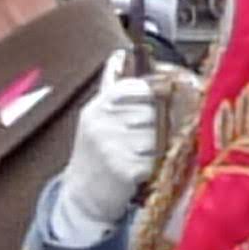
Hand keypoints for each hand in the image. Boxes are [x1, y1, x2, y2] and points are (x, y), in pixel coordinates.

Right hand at [48, 73, 161, 246]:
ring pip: (158, 136)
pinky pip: (157, 159)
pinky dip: (157, 165)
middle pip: (153, 112)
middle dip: (163, 122)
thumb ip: (112, 86)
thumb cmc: (95, 151)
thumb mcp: (97, 115)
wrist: (82, 195)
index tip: (166, 99)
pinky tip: (145, 169)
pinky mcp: (124, 169)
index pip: (138, 87)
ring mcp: (112, 146)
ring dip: (162, 145)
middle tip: (159, 133)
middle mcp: (102, 122)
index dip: (156, 94)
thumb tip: (119, 54)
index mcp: (98, 106)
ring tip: (147, 153)